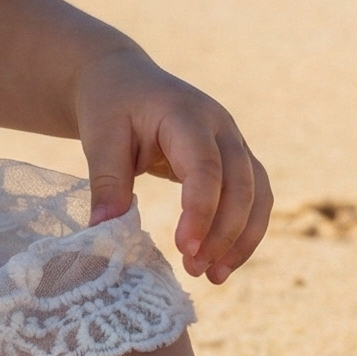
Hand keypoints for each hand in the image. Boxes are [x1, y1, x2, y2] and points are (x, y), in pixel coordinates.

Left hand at [72, 47, 271, 282]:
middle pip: (241, 184)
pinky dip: (243, 231)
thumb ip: (106, 181)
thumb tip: (104, 231)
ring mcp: (233, 141)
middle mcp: (220, 126)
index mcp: (186, 114)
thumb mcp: (99, 136)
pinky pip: (253, 198)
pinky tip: (222, 261)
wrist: (122, 79)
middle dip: (224, 233)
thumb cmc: (109, 105)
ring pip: (257, 194)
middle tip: (194, 269)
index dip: (200, 210)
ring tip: (213, 276)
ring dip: (242, 238)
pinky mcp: (234, 159)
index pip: (206, 166)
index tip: (183, 248)